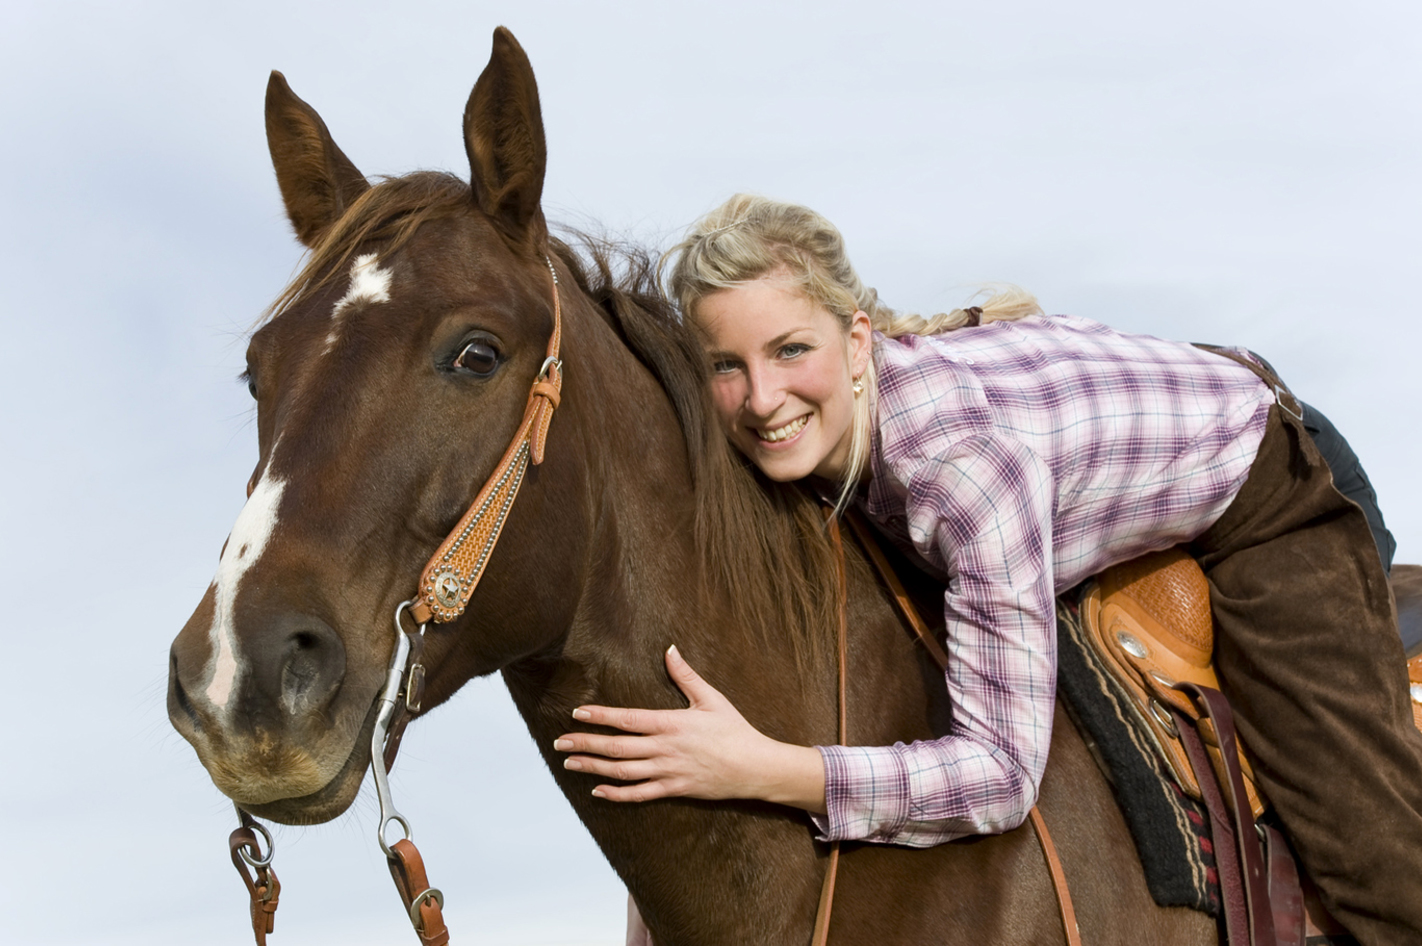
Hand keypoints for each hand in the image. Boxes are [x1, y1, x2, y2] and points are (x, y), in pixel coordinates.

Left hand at [553, 645, 825, 810]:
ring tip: (570, 764)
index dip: (600, 716)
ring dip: (593, 768)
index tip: (578, 713)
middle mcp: (664, 749)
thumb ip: (686, 675)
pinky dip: (617, 794)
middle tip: (559, 743)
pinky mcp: (675, 790)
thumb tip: (670, 649)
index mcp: (670, 724)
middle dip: (585, 744)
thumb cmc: (734, 730)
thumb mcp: (711, 698)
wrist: (755, 766)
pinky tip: (598, 792)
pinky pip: (640, 795)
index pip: (627, 719)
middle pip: (616, 747)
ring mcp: (668, 772)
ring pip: (622, 772)